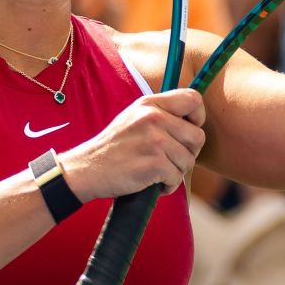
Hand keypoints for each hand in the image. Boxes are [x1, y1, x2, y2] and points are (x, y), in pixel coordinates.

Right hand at [59, 89, 207, 202]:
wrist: (87, 169)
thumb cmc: (114, 148)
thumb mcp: (134, 118)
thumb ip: (161, 114)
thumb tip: (193, 121)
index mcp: (150, 104)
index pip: (193, 99)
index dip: (197, 117)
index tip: (186, 132)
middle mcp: (154, 118)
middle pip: (198, 136)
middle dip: (188, 153)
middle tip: (169, 160)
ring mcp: (154, 141)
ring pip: (189, 160)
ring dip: (175, 172)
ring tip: (155, 171)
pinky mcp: (154, 164)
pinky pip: (177, 178)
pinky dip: (167, 186)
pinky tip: (151, 182)